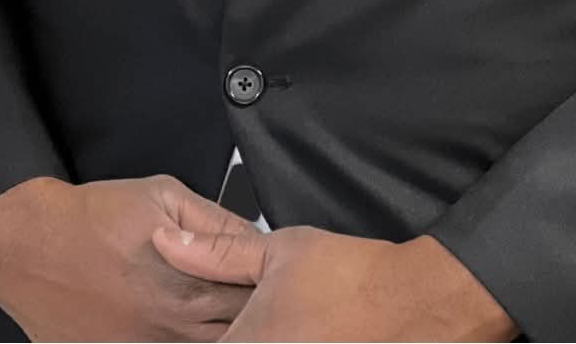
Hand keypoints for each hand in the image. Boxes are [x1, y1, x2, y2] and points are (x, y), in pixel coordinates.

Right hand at [0, 172, 265, 340]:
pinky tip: (190, 325)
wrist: (31, 245)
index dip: (270, 287)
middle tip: (265, 299)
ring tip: (234, 315)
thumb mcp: (165, 196)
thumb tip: (255, 234)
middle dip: (255, 313)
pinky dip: (186, 339)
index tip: (279, 278)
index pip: (252, 295)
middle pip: (236, 328)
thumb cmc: (94, 217)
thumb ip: (214, 222)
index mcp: (188, 282)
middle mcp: (171, 324)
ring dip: (224, 331)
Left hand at [153, 222, 517, 341]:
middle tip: (262, 318)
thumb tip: (165, 242)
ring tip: (283, 325)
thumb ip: (214, 253)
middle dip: (228, 334)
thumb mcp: (278, 251)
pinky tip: (299, 333)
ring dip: (259, 341)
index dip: (192, 336)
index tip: (204, 324)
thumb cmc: (348, 277)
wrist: (410, 301)